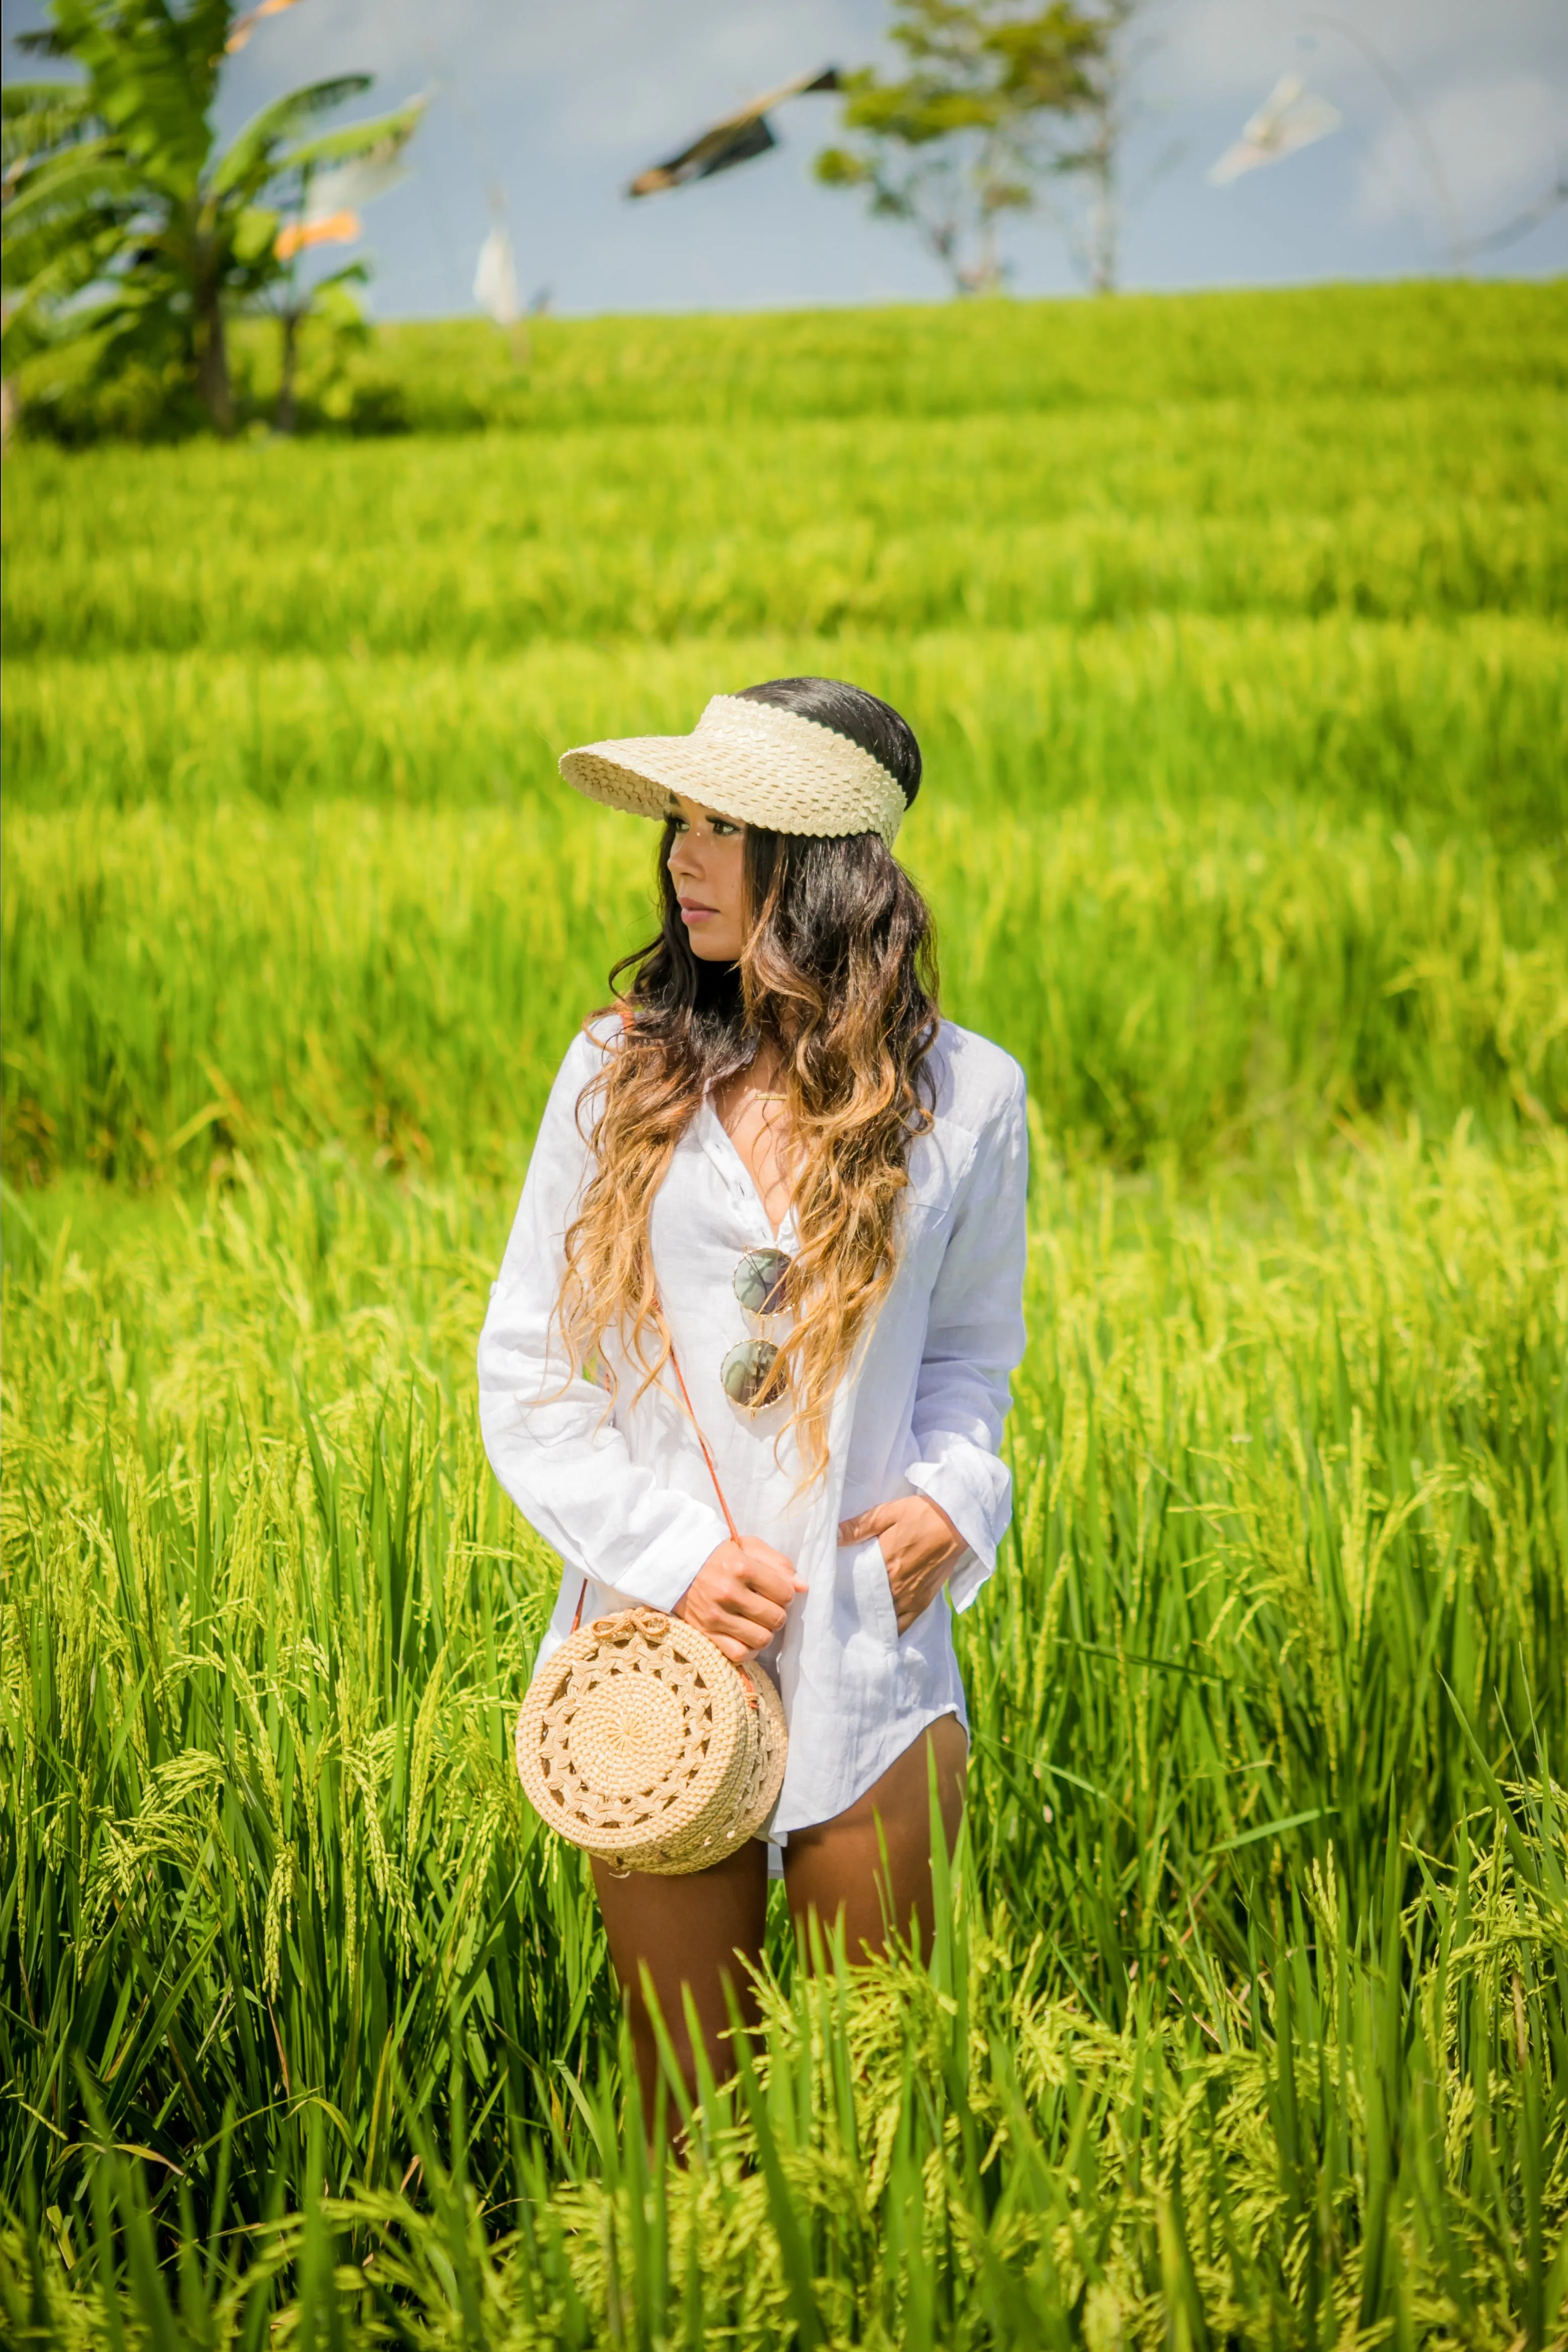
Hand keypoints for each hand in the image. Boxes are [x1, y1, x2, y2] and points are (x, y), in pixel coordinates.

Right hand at [675, 1536, 805, 1663]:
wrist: (674, 1565)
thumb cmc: (717, 1554)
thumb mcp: (748, 1546)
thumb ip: (779, 1563)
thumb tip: (803, 1587)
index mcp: (740, 1567)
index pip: (785, 1593)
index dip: (786, 1593)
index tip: (775, 1590)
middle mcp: (727, 1592)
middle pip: (776, 1618)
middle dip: (777, 1613)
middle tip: (766, 1605)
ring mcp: (715, 1616)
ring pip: (761, 1639)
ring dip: (765, 1632)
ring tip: (757, 1621)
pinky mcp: (705, 1634)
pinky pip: (739, 1654)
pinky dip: (749, 1649)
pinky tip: (746, 1636)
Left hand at [838, 1495, 966, 1634]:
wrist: (956, 1522)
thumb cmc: (921, 1514)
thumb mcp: (887, 1513)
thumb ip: (859, 1526)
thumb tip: (832, 1537)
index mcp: (883, 1564)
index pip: (853, 1585)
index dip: (840, 1590)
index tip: (829, 1591)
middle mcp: (895, 1586)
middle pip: (865, 1604)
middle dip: (852, 1606)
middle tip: (838, 1608)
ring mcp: (910, 1597)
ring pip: (882, 1618)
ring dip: (869, 1619)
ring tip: (855, 1620)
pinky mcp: (923, 1602)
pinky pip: (904, 1625)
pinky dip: (891, 1630)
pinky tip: (880, 1631)